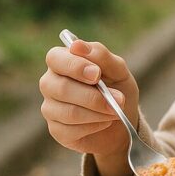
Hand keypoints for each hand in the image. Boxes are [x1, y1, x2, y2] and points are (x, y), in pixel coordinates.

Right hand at [39, 39, 138, 175]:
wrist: (124, 120)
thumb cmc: (117, 88)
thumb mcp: (118, 70)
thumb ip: (101, 56)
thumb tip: (77, 45)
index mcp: (62, 62)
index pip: (55, 58)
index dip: (75, 66)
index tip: (97, 74)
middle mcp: (50, 83)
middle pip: (61, 88)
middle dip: (94, 96)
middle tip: (118, 99)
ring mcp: (50, 108)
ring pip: (69, 112)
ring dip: (99, 112)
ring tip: (115, 111)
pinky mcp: (56, 130)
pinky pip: (72, 130)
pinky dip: (95, 126)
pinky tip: (104, 122)